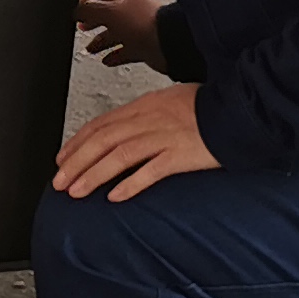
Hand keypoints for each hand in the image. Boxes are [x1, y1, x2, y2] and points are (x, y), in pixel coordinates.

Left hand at [54, 83, 217, 200]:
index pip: (102, 124)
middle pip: (104, 140)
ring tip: (77, 191)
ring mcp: (165, 136)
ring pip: (120, 155)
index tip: (62, 159)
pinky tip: (115, 196)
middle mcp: (150, 119)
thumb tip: (125, 131)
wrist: (239, 109)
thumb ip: (146, 115)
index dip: (77, 142)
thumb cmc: (208, 108)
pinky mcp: (181, 154)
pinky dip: (130, 184)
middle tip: (59, 181)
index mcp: (145, 105)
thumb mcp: (170, 101)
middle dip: (77, 162)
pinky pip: (150, 171)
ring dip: (94, 174)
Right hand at [79, 0, 165, 70]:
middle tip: (82, 28)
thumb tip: (77, 10)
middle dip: (94, 22)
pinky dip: (115, 55)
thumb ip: (90, 10)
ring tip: (90, 48)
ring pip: (116, 34)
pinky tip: (107, 60)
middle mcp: (133, 11)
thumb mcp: (108, 11)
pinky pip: (126, 50)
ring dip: (102, 41)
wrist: (168, 43)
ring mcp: (140, 29)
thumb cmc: (143, 22)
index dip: (89, 0)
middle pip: (109, 14)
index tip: (78, 9)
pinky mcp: (145, 46)